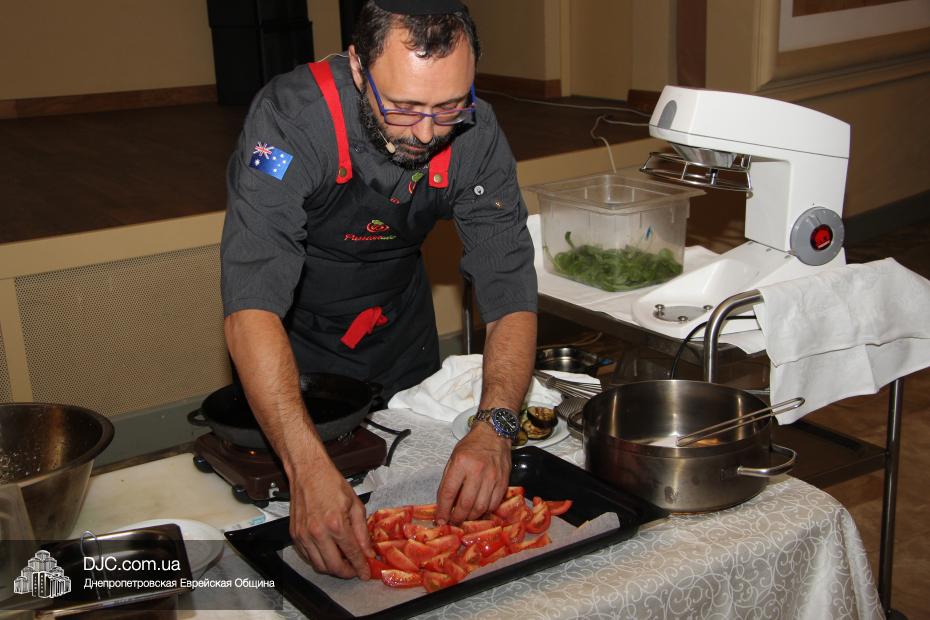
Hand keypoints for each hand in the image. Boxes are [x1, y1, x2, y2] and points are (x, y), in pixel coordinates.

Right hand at [288, 458, 373, 579]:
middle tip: (355, 570)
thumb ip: (362, 531)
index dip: (361, 567)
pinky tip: (329, 553)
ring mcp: (304, 535)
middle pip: (334, 566)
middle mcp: (318, 532)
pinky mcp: (295, 535)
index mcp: (336, 523)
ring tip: (343, 562)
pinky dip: (319, 560)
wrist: (308, 472)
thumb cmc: (330, 484)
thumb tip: (367, 551)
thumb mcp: (355, 504)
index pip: (352, 554)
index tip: (365, 573)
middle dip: (347, 573)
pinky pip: (308, 557)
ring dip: (333, 569)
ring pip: (319, 566)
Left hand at [435, 422, 510, 523]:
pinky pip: (494, 503)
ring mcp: (492, 477)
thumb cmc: (471, 446)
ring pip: (481, 507)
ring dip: (471, 517)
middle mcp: (477, 470)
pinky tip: (479, 510)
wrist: (494, 434)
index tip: (441, 519)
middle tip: (453, 522)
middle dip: (457, 518)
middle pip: (466, 504)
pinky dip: (485, 511)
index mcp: (461, 463)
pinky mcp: (503, 481)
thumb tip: (445, 504)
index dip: (443, 510)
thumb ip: (448, 480)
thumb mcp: (453, 458)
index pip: (449, 492)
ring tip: (465, 518)